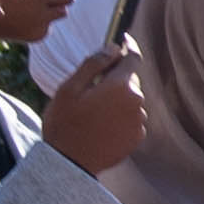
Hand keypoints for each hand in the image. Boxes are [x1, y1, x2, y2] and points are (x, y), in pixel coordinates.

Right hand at [42, 33, 147, 177]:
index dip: (128, 47)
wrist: (69, 162)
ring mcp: (139, 120)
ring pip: (130, 100)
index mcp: (120, 86)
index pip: (133, 58)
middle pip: (130, 80)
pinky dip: (119, 116)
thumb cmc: (64, 123)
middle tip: (90, 89)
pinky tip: (100, 125)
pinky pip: (131, 118)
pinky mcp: (138, 136)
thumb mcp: (69, 89)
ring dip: (117, 99)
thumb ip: (93, 64)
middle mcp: (136, 101)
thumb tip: (113, 48)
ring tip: (92, 112)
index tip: (124, 41)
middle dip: (114, 79)